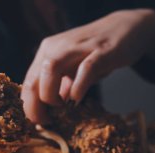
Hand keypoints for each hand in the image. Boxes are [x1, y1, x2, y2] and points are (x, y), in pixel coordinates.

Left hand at [21, 9, 154, 122]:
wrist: (127, 27)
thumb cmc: (95, 53)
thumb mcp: (73, 71)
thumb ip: (60, 88)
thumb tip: (49, 112)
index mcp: (47, 52)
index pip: (27, 83)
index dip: (29, 107)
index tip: (39, 121)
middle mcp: (57, 47)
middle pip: (33, 79)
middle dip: (35, 107)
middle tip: (47, 121)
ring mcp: (79, 47)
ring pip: (51, 69)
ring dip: (50, 95)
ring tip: (62, 108)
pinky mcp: (102, 50)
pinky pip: (86, 69)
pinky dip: (78, 87)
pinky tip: (77, 100)